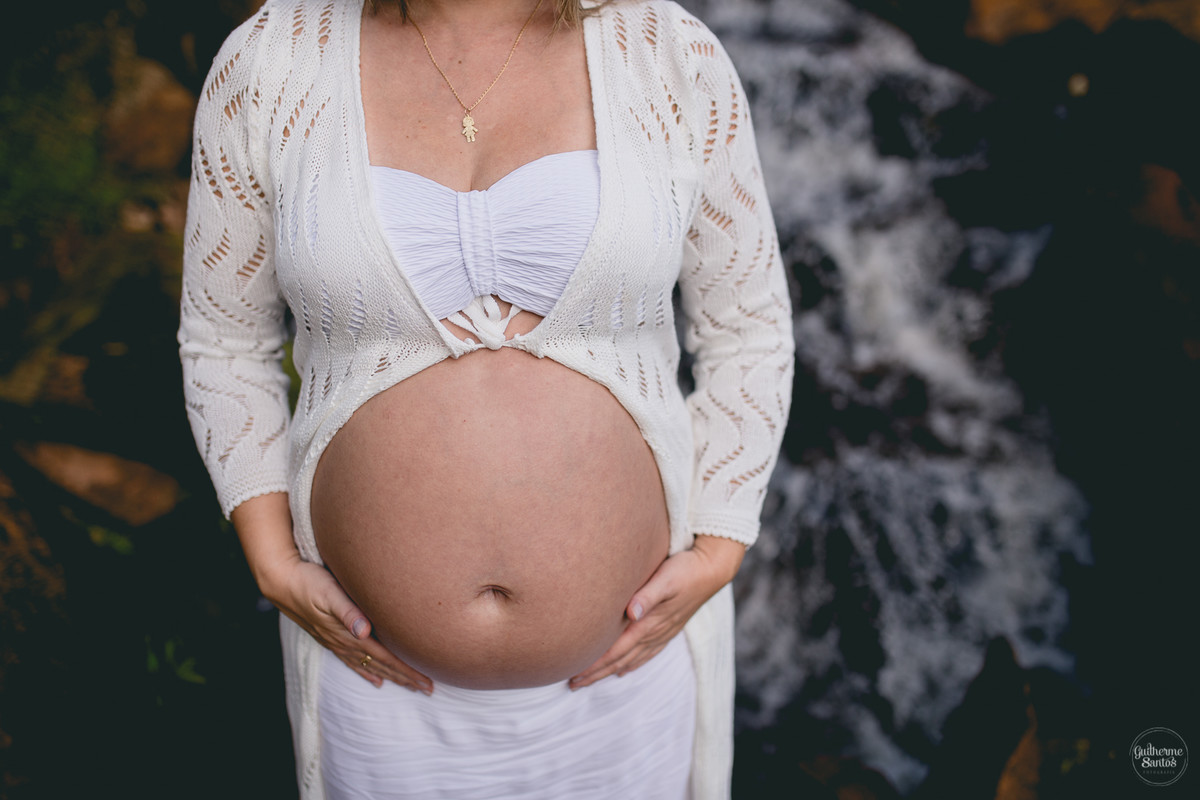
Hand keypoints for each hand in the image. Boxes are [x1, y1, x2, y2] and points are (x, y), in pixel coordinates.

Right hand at [260, 553, 433, 693]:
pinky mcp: (329, 637)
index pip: (385, 658)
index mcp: (349, 634)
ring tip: (408, 687)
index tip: (426, 682)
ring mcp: (336, 642)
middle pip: (381, 666)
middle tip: (428, 689)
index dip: (407, 671)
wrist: (280, 582)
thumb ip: (347, 611)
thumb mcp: (329, 592)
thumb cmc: (308, 582)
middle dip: (405, 678)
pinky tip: (375, 680)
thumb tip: (364, 630)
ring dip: (390, 677)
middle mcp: (344, 643)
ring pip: (369, 666)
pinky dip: (367, 672)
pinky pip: (353, 661)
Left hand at [568, 534, 744, 689]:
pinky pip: (648, 653)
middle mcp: (655, 632)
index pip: (616, 650)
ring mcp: (663, 632)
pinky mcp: (670, 628)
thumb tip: (630, 612)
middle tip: (573, 685)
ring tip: (591, 681)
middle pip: (620, 659)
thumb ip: (647, 595)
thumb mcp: (666, 578)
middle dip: (596, 673)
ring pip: (632, 658)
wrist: (712, 569)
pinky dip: (633, 664)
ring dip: (610, 671)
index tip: (574, 675)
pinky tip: (625, 669)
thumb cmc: (685, 569)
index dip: (594, 664)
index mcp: (649, 623)